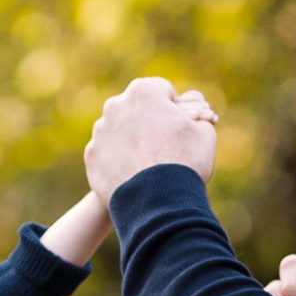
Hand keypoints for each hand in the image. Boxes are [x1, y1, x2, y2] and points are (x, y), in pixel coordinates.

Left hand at [84, 77, 218, 210]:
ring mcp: (100, 132)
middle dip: (150, 121)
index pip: (162, 91)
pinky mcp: (91, 156)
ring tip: (149, 163)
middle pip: (137, 108)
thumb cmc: (186, 162)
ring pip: (120, 130)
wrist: (158, 204)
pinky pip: (107, 153)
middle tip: (165, 145)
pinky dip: (118, 160)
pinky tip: (134, 175)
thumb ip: (197, 111)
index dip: (175, 108)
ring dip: (132, 140)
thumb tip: (192, 103)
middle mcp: (115, 106)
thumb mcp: (204, 131)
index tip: (181, 125)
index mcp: (143, 92)